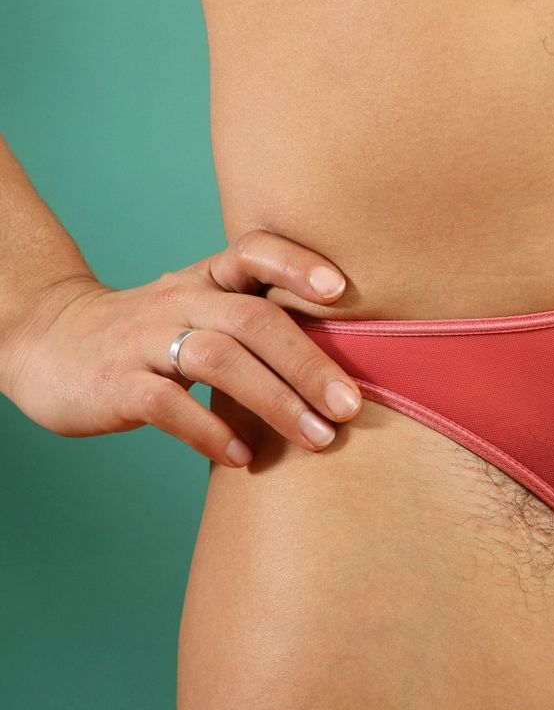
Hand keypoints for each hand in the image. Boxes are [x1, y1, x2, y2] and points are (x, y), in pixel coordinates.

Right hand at [2, 230, 362, 467]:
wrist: (47, 343)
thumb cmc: (154, 332)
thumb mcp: (203, 309)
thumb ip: (263, 323)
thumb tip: (346, 367)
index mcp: (209, 278)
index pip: (254, 251)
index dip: (297, 265)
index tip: (341, 292)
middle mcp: (182, 300)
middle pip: (255, 320)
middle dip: (309, 364)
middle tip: (350, 407)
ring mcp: (147, 339)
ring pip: (221, 361)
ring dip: (276, 402)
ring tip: (317, 438)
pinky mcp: (117, 383)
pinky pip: (170, 406)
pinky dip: (212, 433)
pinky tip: (243, 458)